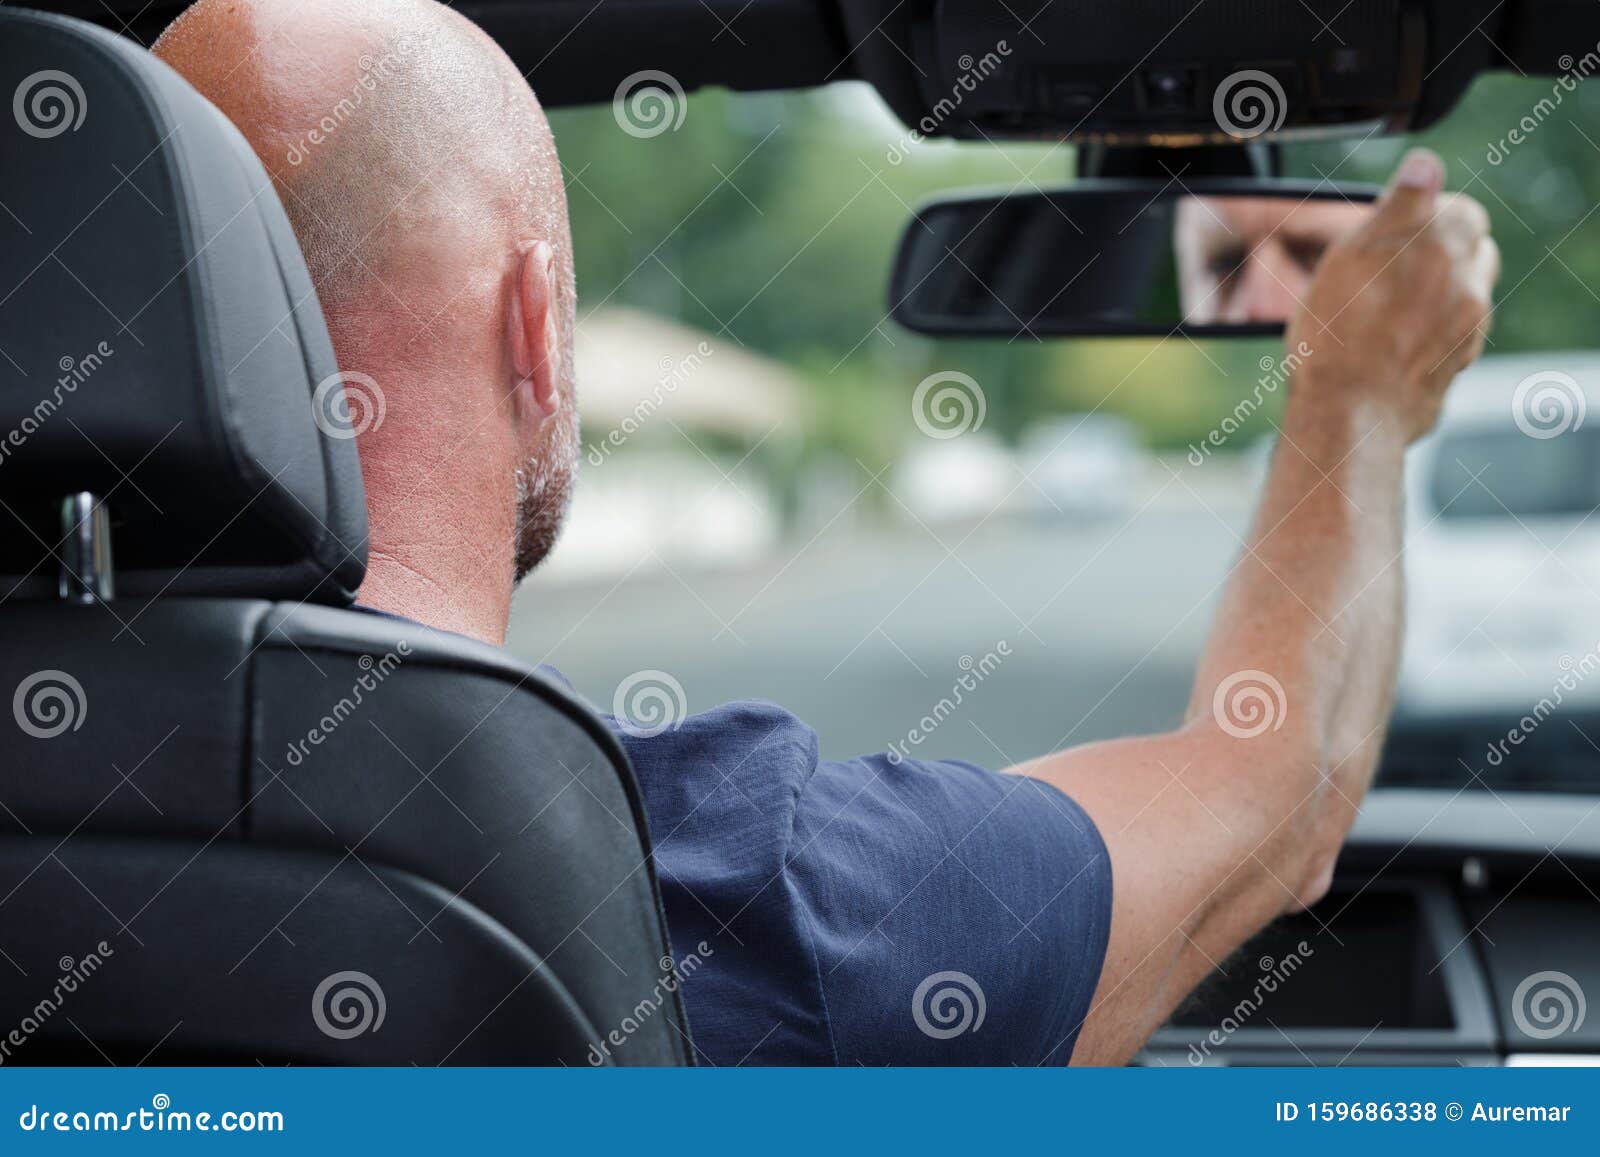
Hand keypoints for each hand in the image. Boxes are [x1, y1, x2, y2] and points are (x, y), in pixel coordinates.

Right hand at [1286, 148, 1499, 443]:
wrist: (1350, 414)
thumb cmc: (1340, 333)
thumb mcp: (1355, 251)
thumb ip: (1400, 204)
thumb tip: (1426, 163)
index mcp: (1447, 246)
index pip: (1462, 211)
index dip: (1428, 218)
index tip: (1395, 234)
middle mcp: (1469, 285)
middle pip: (1471, 252)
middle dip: (1440, 255)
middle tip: (1390, 271)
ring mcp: (1468, 330)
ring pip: (1463, 296)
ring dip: (1436, 295)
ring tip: (1387, 312)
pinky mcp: (1457, 367)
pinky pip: (1452, 337)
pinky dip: (1430, 334)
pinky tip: (1390, 346)